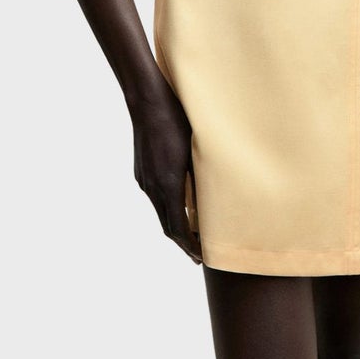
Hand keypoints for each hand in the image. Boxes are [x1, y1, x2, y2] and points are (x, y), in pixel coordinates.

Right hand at [130, 78, 202, 265]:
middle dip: (183, 242)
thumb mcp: (197, 147)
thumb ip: (204, 175)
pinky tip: (180, 202)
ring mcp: (144, 179)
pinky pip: (155, 197)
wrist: (147, 101)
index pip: (178, 228)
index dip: (189, 246)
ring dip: (175, 224)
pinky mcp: (141, 170)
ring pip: (160, 211)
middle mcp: (152, 187)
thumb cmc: (177, 120)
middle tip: (198, 253)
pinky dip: (168, 207)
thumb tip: (218, 195)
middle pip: (167, 226)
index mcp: (168, 185)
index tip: (201, 257)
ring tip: (193, 231)